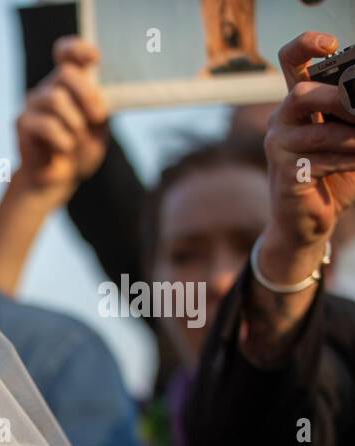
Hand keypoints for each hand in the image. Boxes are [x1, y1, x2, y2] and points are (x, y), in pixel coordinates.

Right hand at [14, 36, 108, 197]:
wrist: (59, 179)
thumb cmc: (81, 149)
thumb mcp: (99, 125)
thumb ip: (100, 104)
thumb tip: (98, 91)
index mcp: (69, 83)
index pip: (66, 52)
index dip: (77, 48)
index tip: (94, 58)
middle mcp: (49, 88)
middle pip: (66, 73)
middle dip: (88, 96)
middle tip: (97, 118)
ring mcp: (33, 105)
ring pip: (55, 99)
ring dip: (74, 122)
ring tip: (77, 139)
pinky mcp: (22, 123)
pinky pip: (45, 124)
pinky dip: (62, 138)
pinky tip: (65, 148)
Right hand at [259, 32, 354, 264]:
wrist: (310, 220)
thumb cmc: (334, 172)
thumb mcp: (349, 135)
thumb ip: (354, 114)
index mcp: (296, 103)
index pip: (291, 61)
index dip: (306, 45)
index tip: (331, 45)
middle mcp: (280, 120)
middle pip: (301, 93)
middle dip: (340, 99)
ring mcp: (278, 148)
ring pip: (320, 132)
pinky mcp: (285, 175)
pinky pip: (323, 161)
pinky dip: (349, 162)